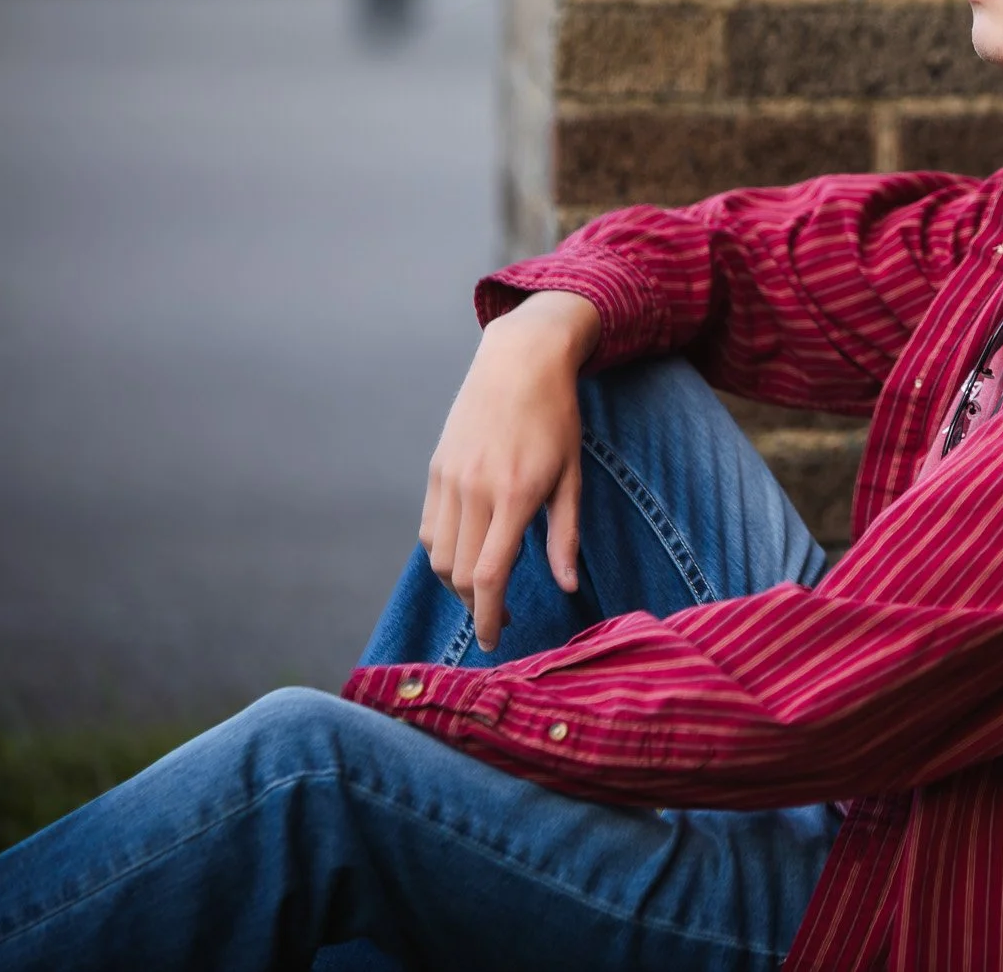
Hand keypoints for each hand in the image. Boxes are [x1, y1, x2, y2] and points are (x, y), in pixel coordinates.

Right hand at [421, 290, 600, 651]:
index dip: (488, 616)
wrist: (519, 361)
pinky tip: (467, 551)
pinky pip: (430, 528)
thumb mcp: (572, 476)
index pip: (489, 574)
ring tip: (485, 584)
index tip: (494, 641)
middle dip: (475, 605)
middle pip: (458, 573)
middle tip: (500, 615)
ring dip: (457, 582)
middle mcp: (475, 490)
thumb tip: (567, 586)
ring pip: (438, 555)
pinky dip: (443, 552)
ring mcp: (449, 478)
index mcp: (514, 495)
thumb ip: (566, 535)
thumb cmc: (557, 418)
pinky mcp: (436, 469)